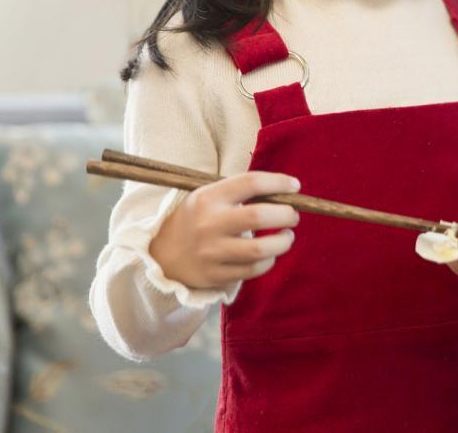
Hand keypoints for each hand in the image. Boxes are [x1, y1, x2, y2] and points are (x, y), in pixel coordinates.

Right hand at [147, 171, 300, 290]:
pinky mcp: (215, 275)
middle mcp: (209, 224)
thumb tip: (285, 192)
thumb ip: (240, 193)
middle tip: (293, 216)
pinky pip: (253, 270)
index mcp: (208, 198)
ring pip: (260, 249)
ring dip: (283, 241)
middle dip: (286, 215)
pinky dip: (269, 261)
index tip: (295, 186)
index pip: (251, 182)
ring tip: (287, 236)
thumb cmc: (197, 219)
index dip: (279, 182)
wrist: (162, 255)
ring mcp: (211, 252)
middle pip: (258, 216)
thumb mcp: (209, 197)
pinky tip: (270, 254)